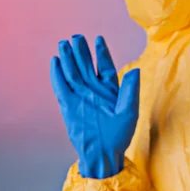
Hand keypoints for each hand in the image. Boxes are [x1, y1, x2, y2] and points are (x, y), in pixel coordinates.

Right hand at [50, 35, 139, 178]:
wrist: (102, 154)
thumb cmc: (119, 135)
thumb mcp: (129, 111)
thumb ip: (130, 90)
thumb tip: (135, 69)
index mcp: (110, 90)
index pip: (105, 66)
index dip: (102, 52)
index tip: (98, 38)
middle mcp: (94, 91)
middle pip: (86, 66)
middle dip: (81, 51)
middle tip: (76, 36)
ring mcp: (81, 97)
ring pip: (73, 73)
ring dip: (68, 58)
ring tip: (64, 42)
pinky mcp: (68, 105)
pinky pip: (61, 86)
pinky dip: (57, 74)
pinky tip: (54, 61)